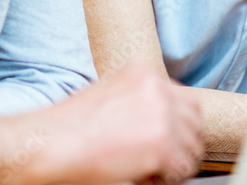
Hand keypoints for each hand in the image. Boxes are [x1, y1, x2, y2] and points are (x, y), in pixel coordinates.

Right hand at [39, 62, 204, 184]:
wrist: (51, 143)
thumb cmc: (68, 128)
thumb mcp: (107, 96)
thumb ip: (137, 101)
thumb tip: (161, 124)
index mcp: (142, 72)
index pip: (183, 100)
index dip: (176, 126)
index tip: (163, 140)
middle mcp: (156, 88)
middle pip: (195, 122)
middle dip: (182, 143)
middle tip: (159, 160)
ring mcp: (162, 114)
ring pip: (193, 148)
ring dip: (174, 163)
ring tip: (144, 167)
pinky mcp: (163, 144)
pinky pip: (182, 170)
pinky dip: (165, 179)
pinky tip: (140, 174)